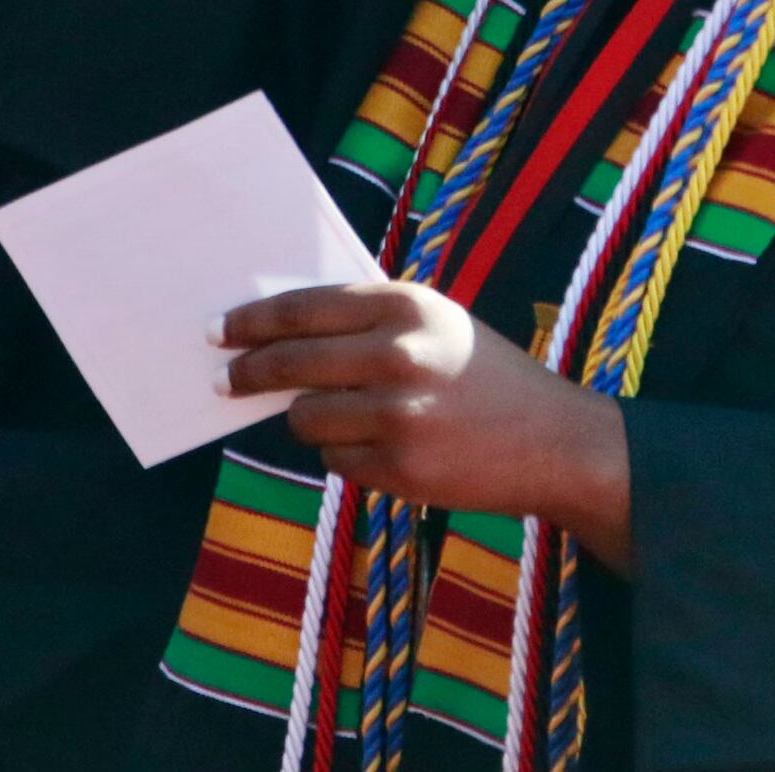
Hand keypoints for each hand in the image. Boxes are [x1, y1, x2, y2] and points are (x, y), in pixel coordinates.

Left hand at [222, 279, 634, 565]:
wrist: (554, 441)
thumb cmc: (483, 375)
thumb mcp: (435, 324)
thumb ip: (366, 323)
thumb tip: (275, 337)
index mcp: (406, 305)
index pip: (303, 308)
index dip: (252, 320)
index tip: (220, 329)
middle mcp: (399, 355)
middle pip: (290, 363)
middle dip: (247, 372)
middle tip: (222, 380)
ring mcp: (397, 415)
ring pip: (305, 419)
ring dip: (309, 420)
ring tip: (349, 417)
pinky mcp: (399, 469)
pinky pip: (336, 461)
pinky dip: (347, 455)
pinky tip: (386, 446)